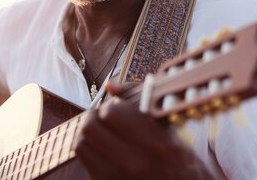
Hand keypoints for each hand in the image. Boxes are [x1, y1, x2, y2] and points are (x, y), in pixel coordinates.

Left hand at [75, 82, 211, 179]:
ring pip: (81, 144)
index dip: (111, 107)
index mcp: (156, 144)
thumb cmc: (174, 156)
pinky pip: (83, 159)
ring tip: (101, 132)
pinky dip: (88, 149)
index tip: (117, 109)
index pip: (112, 113)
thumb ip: (139, 98)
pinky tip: (100, 147)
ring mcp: (118, 178)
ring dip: (88, 133)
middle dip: (94, 117)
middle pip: (90, 128)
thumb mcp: (167, 127)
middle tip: (103, 117)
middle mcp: (135, 163)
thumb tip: (109, 86)